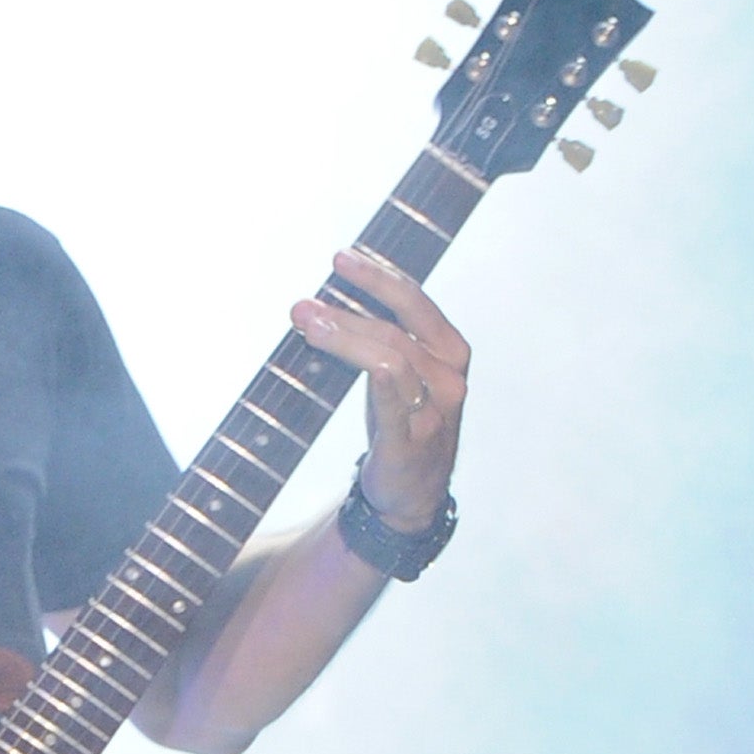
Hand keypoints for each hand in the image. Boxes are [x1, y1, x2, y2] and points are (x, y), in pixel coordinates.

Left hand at [290, 248, 467, 531]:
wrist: (409, 495)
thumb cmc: (400, 424)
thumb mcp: (398, 375)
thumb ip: (377, 339)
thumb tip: (321, 301)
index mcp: (449, 352)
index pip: (416, 302)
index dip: (379, 277)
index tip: (341, 258)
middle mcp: (449, 377)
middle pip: (397, 330)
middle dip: (347, 310)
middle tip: (303, 303)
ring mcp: (435, 411)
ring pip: (391, 360)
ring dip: (344, 338)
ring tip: (306, 326)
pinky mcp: (411, 443)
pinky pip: (394, 405)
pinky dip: (378, 381)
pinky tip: (354, 361)